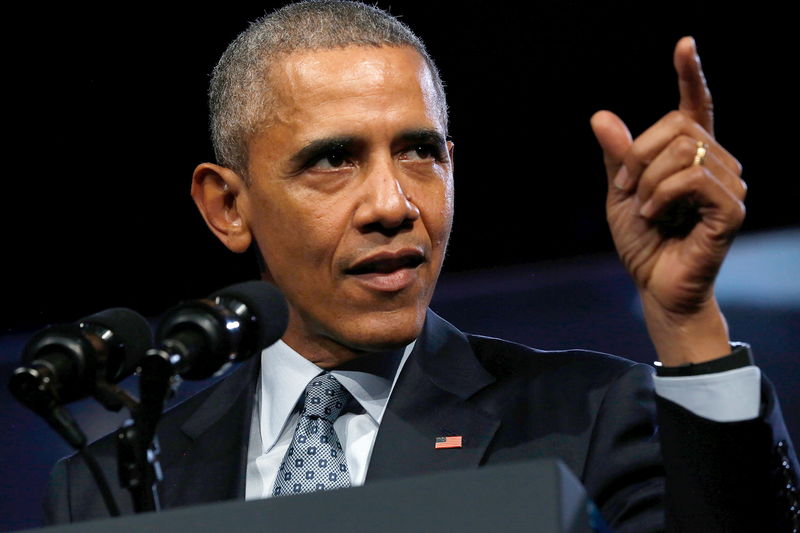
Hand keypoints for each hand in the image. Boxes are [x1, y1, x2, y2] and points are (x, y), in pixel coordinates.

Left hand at [590, 37, 746, 365]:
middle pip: (676, 126)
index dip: (691, 74)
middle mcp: (717, 161)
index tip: (684, 45)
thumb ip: (617, 156)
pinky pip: (693, 177)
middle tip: (628, 190)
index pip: (695, 106)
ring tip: (647, 210)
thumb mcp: (620, 192)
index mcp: (690, 155)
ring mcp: (730, 183)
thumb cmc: (642, 240)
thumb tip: (600, 115)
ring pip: (683, 151)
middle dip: (638, 157)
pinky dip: (663, 195)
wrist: (654, 283)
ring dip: (648, 182)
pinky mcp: (732, 208)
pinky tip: (657, 216)